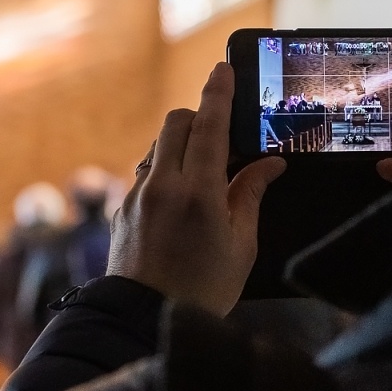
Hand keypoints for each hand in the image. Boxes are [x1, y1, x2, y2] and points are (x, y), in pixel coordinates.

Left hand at [108, 62, 285, 315]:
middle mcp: (162, 185)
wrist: (143, 322)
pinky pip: (146, 173)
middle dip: (199, 117)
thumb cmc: (202, 289)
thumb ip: (250, 196)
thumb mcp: (241, 246)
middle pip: (176, 123)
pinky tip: (182, 200)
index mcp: (198, 192)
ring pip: (158, 146)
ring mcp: (137, 195)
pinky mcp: (123, 209)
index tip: (224, 68)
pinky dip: (166, 172)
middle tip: (223, 135)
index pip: (209, 125)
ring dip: (181, 145)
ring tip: (205, 173)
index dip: (218, 92)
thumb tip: (268, 164)